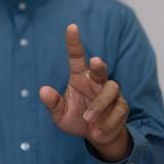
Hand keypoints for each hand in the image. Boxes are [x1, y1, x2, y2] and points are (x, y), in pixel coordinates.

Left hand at [39, 24, 131, 160]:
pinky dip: (107, 122)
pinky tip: (98, 132)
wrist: (96, 136)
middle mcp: (95, 82)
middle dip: (98, 64)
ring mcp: (110, 93)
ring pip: (111, 89)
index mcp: (79, 79)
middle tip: (95, 61)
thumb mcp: (60, 115)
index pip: (76, 57)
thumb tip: (42, 90)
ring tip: (88, 120)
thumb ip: (53, 103)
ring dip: (100, 106)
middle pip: (100, 68)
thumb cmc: (76, 119)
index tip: (71, 27)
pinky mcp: (122, 106)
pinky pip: (119, 110)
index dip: (74, 43)